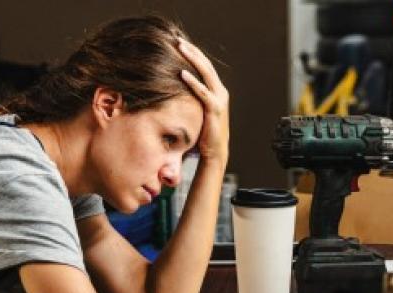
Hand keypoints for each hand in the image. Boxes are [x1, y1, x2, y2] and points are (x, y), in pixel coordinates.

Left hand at [177, 38, 229, 164]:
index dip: (194, 53)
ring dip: (193, 60)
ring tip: (181, 48)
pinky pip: (203, 92)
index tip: (180, 43)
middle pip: (206, 65)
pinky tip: (182, 74)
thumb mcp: (196, 111)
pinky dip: (193, 82)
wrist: (214, 152)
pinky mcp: (215, 109)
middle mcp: (220, 92)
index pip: (205, 66)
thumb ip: (189, 99)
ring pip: (206, 74)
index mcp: (216, 91)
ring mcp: (219, 100)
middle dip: (192, 51)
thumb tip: (171, 90)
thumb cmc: (203, 133)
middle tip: (178, 40)